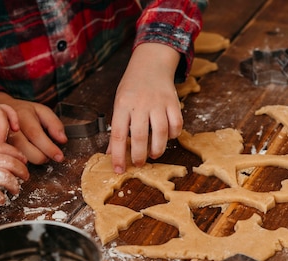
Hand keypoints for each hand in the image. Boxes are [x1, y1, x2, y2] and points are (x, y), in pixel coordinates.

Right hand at [0, 92, 67, 163]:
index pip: (36, 135)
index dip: (49, 148)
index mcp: (22, 116)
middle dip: (42, 157)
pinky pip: (12, 159)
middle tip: (49, 154)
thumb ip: (54, 124)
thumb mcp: (42, 111)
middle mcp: (9, 128)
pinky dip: (23, 160)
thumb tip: (63, 140)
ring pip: (19, 158)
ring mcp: (2, 139)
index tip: (60, 156)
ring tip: (38, 151)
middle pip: (27, 150)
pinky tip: (27, 153)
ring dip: (33, 159)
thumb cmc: (24, 112)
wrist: (1, 111)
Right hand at [0, 141, 29, 204]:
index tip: (23, 161)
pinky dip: (1, 198)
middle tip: (25, 177)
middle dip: (22, 170)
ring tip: (15, 190)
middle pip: (10, 162)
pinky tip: (1, 201)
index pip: (4, 148)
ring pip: (6, 177)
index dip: (18, 155)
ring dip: (15, 185)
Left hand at [108, 43, 182, 173]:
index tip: (119, 169)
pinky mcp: (173, 102)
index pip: (118, 135)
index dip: (118, 155)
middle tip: (138, 163)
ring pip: (161, 133)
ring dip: (158, 149)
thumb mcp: (119, 104)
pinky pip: (176, 124)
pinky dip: (173, 135)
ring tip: (154, 154)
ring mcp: (158, 103)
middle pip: (140, 137)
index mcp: (122, 105)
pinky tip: (167, 137)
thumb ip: (117, 128)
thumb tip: (111, 152)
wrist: (151, 64)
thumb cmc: (132, 87)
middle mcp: (140, 104)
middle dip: (139, 156)